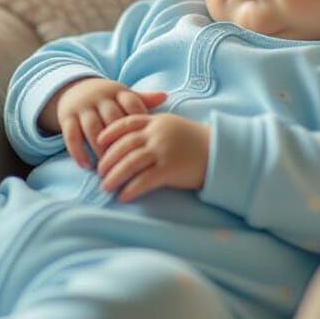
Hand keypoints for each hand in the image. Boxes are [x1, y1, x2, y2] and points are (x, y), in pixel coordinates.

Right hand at [45, 78, 167, 168]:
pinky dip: (78, 151)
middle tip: (128, 163)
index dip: (140, 122)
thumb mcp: (122, 95)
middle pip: (112, 119)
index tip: (147, 143)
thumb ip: (142, 98)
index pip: (131, 104)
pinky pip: (71, 135)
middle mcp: (100, 98)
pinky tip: (85, 166)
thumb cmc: (106, 98)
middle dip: (120, 141)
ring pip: (92, 128)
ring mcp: (82, 107)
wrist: (73, 89)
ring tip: (107, 169)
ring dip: (99, 149)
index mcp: (117, 92)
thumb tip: (165, 96)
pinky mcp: (67, 117)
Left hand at [95, 113, 210, 201]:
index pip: (125, 123)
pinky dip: (131, 189)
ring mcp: (163, 151)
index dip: (109, 133)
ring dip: (114, 176)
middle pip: (123, 146)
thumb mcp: (173, 125)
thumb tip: (134, 139)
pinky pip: (144, 180)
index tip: (98, 142)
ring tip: (105, 187)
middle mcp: (156, 134)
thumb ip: (154, 128)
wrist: (221, 151)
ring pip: (130, 163)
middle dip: (108, 159)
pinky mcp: (170, 168)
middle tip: (98, 172)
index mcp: (156, 121)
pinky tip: (123, 197)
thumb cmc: (196, 141)